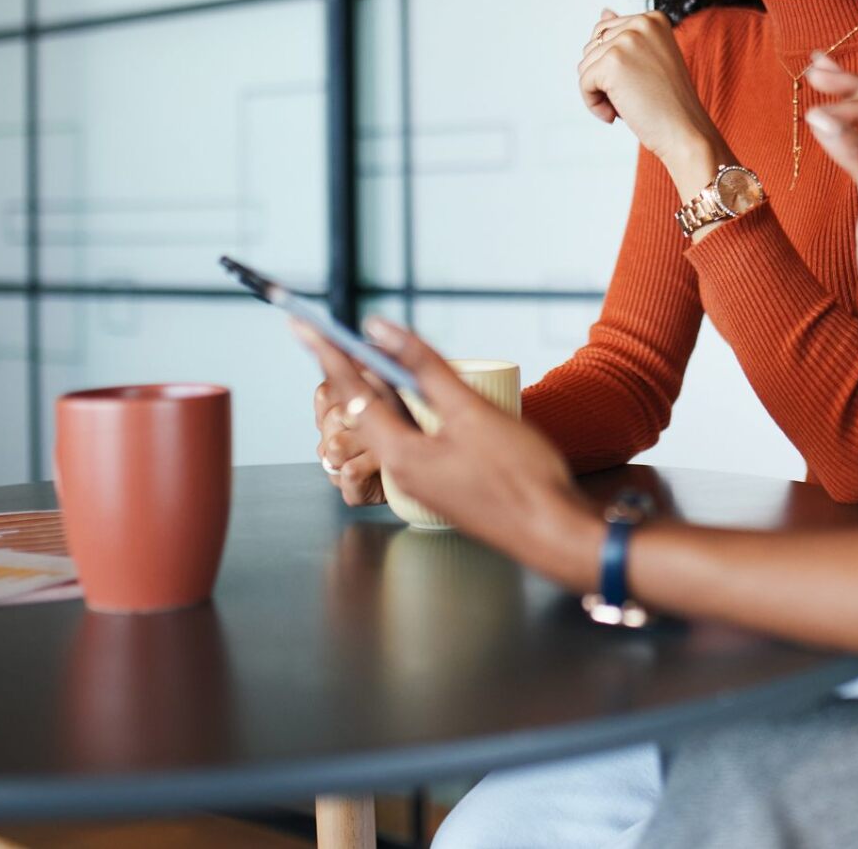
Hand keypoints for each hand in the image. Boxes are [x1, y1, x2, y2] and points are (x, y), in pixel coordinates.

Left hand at [290, 317, 603, 588]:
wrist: (553, 532)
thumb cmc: (520, 476)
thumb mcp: (471, 411)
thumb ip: (424, 367)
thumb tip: (380, 331)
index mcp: (400, 454)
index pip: (352, 392)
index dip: (328, 354)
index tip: (304, 326)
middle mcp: (402, 471)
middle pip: (365, 409)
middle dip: (352, 370)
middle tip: (336, 334)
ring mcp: (422, 481)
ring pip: (389, 424)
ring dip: (382, 389)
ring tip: (378, 358)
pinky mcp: (444, 484)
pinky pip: (412, 438)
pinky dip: (406, 409)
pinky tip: (423, 395)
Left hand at [578, 8, 720, 169]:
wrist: (687, 133)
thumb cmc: (669, 104)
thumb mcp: (649, 59)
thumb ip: (626, 34)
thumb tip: (604, 10)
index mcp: (653, 18)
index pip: (605, 33)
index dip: (612, 65)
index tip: (639, 84)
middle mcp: (641, 23)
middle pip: (592, 47)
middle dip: (603, 78)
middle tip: (634, 97)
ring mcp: (627, 40)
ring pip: (585, 65)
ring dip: (599, 93)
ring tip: (629, 106)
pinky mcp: (613, 62)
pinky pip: (583, 83)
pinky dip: (594, 104)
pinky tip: (616, 115)